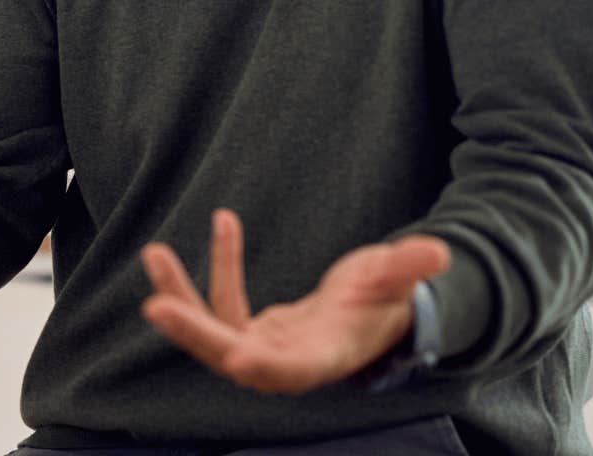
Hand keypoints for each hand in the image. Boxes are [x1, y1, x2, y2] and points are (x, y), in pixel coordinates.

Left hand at [139, 209, 448, 393]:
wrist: (372, 315)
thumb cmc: (386, 299)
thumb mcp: (395, 279)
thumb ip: (409, 266)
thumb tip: (438, 252)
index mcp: (325, 357)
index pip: (290, 370)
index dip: (264, 365)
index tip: (235, 355)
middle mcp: (287, 362)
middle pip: (233, 357)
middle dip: (196, 335)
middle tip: (156, 306)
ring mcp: (264, 349)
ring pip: (213, 333)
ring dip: (182, 296)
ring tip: (154, 253)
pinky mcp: (251, 332)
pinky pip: (221, 306)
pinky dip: (215, 270)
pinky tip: (225, 222)